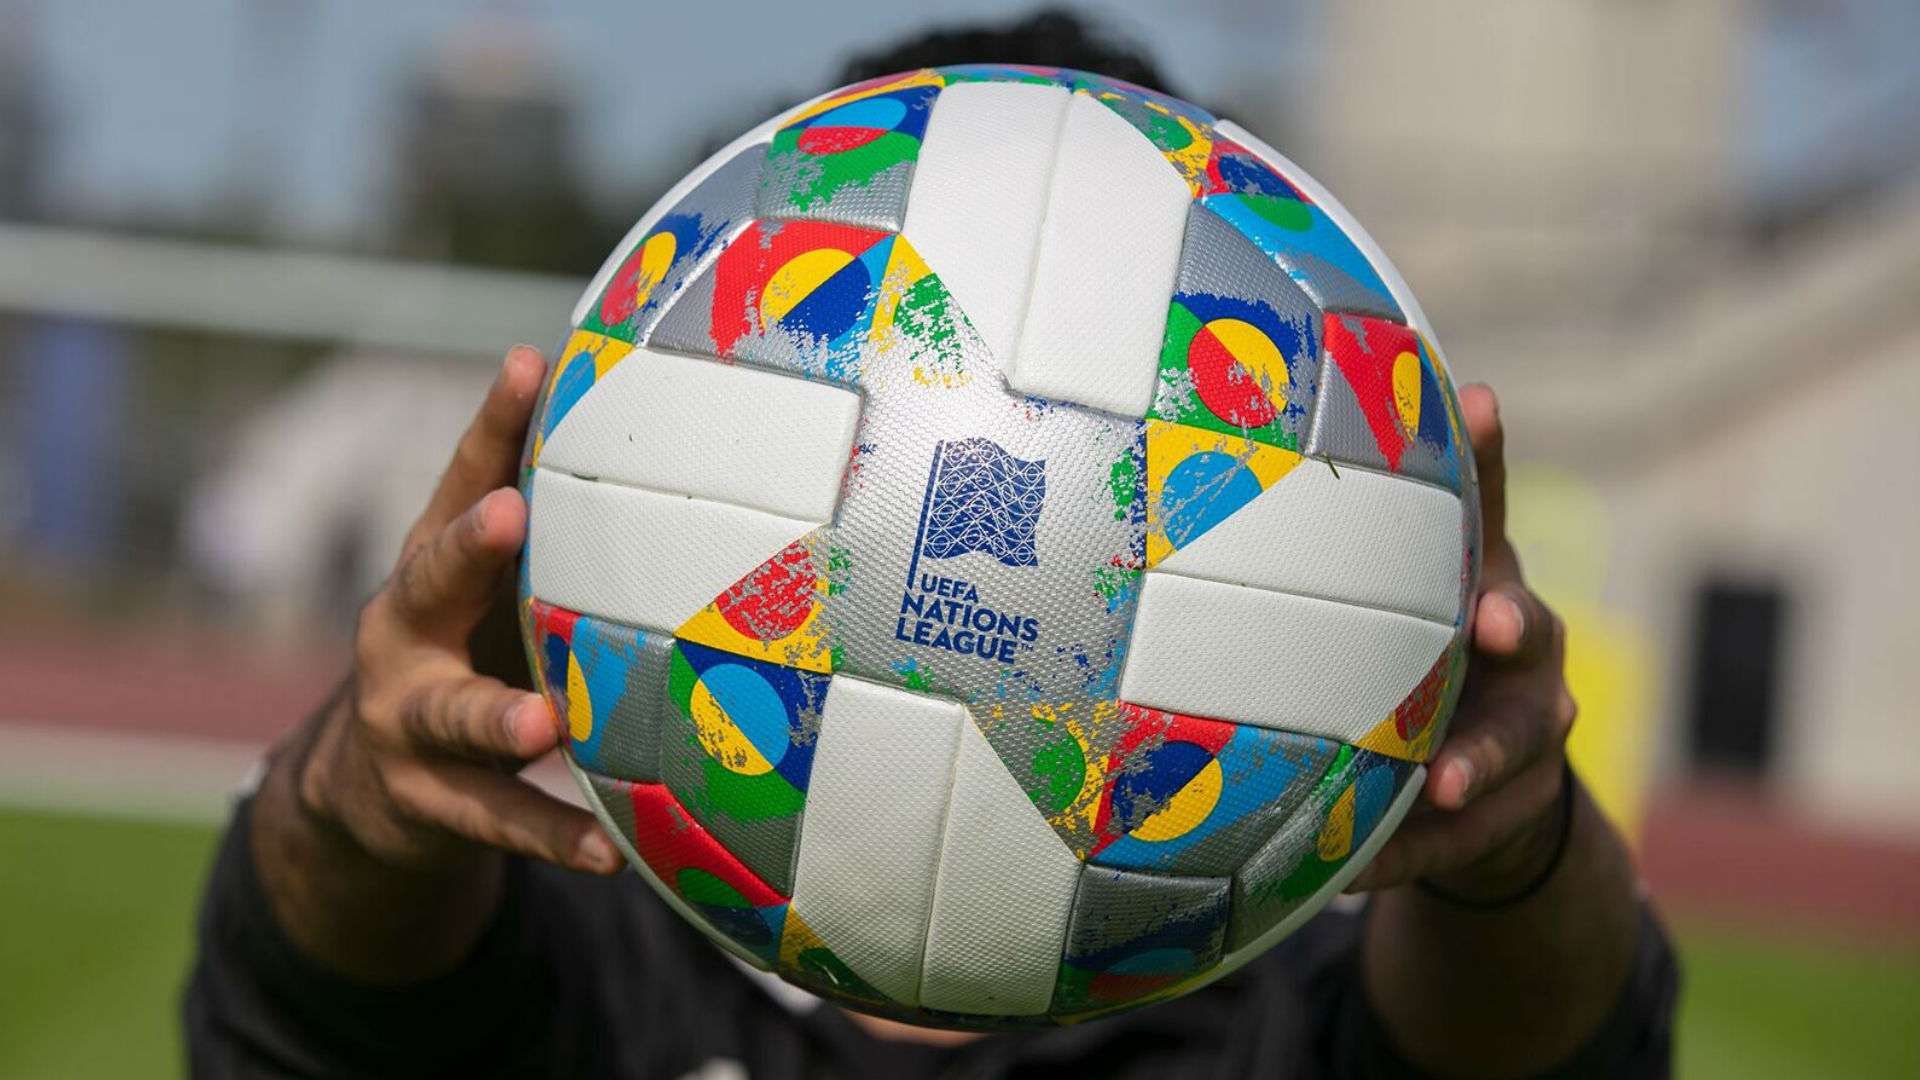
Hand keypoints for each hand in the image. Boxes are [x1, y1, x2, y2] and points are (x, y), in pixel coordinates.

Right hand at [295, 346, 620, 876]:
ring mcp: (406, 720)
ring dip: (498, 716)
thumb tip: (668, 436)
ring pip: (452, 715)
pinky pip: (497, 820)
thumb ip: (556, 534)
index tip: (532, 363)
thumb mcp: (494, 591)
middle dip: (469, 548)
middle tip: (512, 514)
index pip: (463, 479)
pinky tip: (609, 855)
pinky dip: (554, 835)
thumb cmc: (468, 652)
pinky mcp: (428, 800)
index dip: (494, 422)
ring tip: (541, 723)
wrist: (371, 784)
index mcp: (431, 566)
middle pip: (428, 579)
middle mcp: (402, 632)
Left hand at [1348, 384, 1577, 897]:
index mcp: (1479, 581)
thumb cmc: (1410, 661)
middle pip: (1533, 626)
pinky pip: (1465, 835)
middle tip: (1495, 620)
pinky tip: (1355, 875)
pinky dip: (1414, 852)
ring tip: (1449, 784)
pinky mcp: (1515, 806)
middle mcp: (1521, 645)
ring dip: (1483, 759)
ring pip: (1522, 739)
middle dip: (1519, 620)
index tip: (1479, 399)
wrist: (1472, 781)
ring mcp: (1531, 727)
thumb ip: (1323, 556)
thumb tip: (1224, 462)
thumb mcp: (1380, 604)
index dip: (1487, 452)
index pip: (1485, 505)